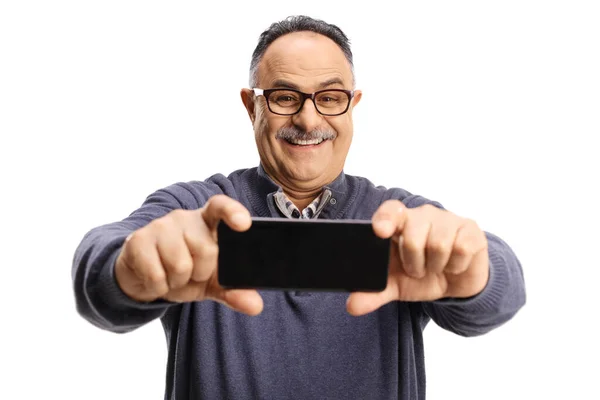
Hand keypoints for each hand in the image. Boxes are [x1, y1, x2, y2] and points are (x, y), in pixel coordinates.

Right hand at [115, 195, 262, 315]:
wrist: (143, 278)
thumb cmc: (184, 272)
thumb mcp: (211, 283)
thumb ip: (233, 291)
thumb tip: (256, 306)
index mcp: (207, 221)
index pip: (221, 207)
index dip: (233, 212)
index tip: (244, 224)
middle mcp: (184, 218)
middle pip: (206, 250)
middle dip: (200, 272)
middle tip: (190, 272)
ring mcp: (159, 226)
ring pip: (181, 265)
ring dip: (178, 281)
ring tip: (171, 275)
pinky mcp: (137, 240)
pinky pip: (156, 275)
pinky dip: (158, 288)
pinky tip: (155, 278)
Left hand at [347, 200, 489, 315]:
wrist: (456, 283)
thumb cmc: (422, 274)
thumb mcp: (396, 285)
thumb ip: (374, 292)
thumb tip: (352, 306)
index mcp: (399, 222)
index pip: (391, 211)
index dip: (385, 218)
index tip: (381, 232)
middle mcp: (422, 215)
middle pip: (413, 236)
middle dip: (414, 262)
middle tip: (418, 269)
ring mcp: (448, 219)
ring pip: (439, 244)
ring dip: (435, 266)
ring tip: (436, 267)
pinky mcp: (470, 230)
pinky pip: (461, 249)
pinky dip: (455, 265)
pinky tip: (454, 264)